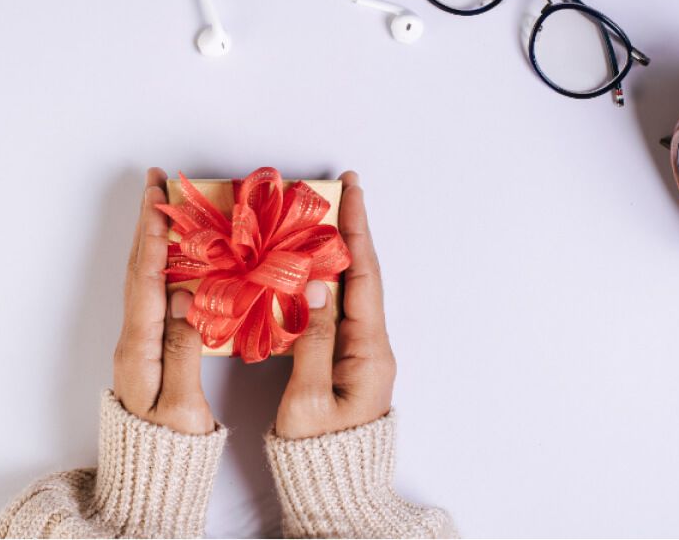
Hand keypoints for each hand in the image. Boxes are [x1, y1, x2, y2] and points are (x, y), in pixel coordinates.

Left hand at [112, 168, 214, 434]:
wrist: (148, 479)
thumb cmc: (167, 449)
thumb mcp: (181, 405)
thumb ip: (183, 348)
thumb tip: (184, 295)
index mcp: (139, 348)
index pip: (146, 278)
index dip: (153, 234)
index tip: (159, 194)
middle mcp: (133, 340)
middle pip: (139, 269)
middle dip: (149, 223)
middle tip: (160, 182)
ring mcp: (139, 344)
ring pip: (146, 280)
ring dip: (156, 240)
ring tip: (168, 205)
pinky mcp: (151, 351)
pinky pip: (157, 296)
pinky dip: (165, 266)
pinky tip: (180, 256)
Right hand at [275, 171, 395, 439]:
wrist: (335, 489)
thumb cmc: (318, 452)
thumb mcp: (307, 399)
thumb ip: (311, 341)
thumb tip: (314, 286)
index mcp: (368, 351)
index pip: (362, 276)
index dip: (355, 230)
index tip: (351, 191)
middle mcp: (371, 345)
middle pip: (361, 274)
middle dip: (351, 229)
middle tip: (340, 189)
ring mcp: (360, 352)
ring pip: (349, 289)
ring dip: (337, 252)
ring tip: (321, 217)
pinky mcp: (346, 360)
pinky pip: (337, 309)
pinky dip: (325, 279)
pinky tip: (309, 266)